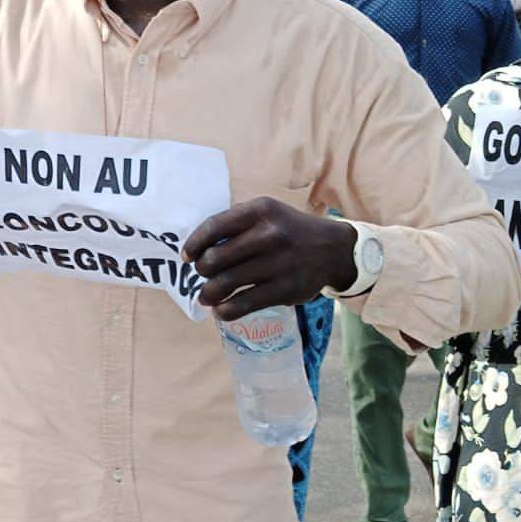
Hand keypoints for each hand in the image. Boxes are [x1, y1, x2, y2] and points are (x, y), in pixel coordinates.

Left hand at [183, 198, 356, 320]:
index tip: (187, 257)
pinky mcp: (286, 289)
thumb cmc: (288, 230)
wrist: (333, 249)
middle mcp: (270, 234)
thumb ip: (235, 224)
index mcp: (260, 210)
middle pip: (215, 258)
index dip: (194, 244)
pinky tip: (220, 311)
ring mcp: (279, 263)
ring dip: (208, 293)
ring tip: (206, 296)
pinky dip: (226, 311)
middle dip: (202, 270)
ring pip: (226, 283)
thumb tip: (196, 249)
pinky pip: (245, 304)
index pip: (213, 227)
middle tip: (204, 275)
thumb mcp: (266, 213)